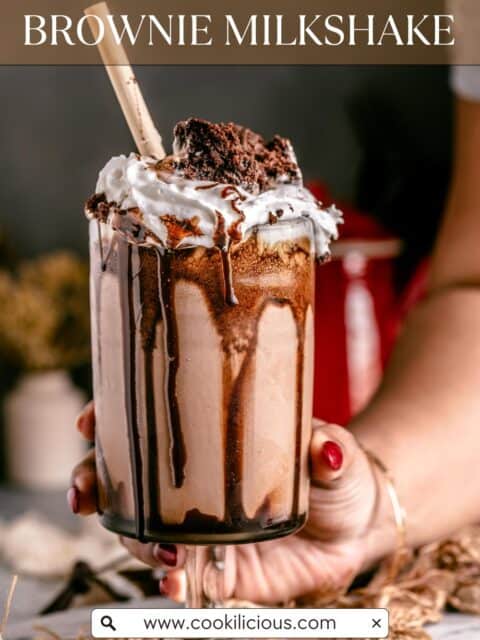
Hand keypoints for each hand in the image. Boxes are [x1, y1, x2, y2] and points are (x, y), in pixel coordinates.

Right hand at [70, 406, 390, 604]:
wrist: (356, 521)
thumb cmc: (337, 471)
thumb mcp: (334, 452)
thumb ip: (327, 451)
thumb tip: (325, 450)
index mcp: (211, 443)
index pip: (150, 426)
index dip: (111, 421)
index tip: (91, 419)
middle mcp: (195, 485)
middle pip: (128, 482)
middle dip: (95, 484)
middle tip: (89, 492)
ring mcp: (203, 529)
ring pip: (146, 533)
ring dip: (137, 540)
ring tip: (162, 547)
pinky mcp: (221, 571)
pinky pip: (185, 580)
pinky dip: (172, 584)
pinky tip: (174, 583)